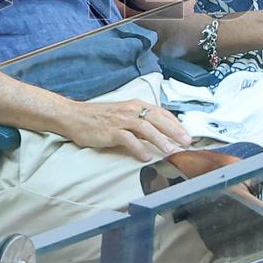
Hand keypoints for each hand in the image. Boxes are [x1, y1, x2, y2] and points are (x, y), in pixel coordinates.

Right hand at [59, 98, 191, 161]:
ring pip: (146, 128)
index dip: (175, 123)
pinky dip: (138, 148)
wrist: (75, 116)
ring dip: (160, 139)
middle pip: (158, 119)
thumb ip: (139, 122)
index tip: (186, 134)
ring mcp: (121, 120)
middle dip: (174, 130)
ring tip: (171, 151)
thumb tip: (158, 134)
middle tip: (187, 142)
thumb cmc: (99, 117)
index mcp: (135, 105)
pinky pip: (128, 139)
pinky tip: (146, 157)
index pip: (161, 112)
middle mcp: (131, 110)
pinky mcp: (111, 131)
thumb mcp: (123, 115)